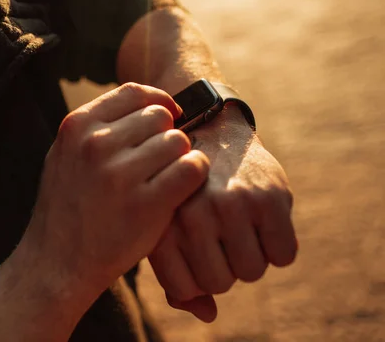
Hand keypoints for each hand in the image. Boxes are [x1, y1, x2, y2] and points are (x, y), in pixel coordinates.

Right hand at [21, 83, 209, 297]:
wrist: (56, 263)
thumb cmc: (67, 207)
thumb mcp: (66, 154)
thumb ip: (98, 127)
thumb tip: (151, 104)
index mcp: (77, 126)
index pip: (134, 92)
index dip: (157, 102)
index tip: (166, 118)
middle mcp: (97, 144)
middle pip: (159, 116)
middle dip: (164, 135)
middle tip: (157, 162)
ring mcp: (120, 174)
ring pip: (178, 141)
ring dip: (179, 158)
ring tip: (163, 179)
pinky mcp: (146, 204)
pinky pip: (191, 168)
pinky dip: (194, 175)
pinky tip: (180, 189)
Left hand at [149, 105, 296, 321]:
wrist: (211, 131)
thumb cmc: (183, 191)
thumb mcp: (167, 228)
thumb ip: (178, 278)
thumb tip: (207, 315)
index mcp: (162, 223)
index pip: (185, 288)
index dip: (196, 276)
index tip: (196, 250)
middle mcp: (193, 215)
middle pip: (220, 283)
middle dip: (223, 266)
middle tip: (220, 234)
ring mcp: (232, 204)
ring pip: (252, 272)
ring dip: (250, 255)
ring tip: (238, 225)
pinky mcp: (269, 197)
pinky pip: (283, 255)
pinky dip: (278, 245)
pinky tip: (262, 219)